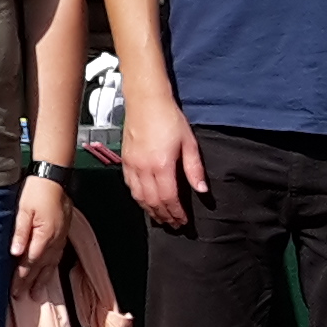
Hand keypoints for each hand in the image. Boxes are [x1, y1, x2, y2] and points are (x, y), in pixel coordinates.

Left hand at [11, 175, 70, 294]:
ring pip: (51, 263)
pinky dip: (52, 267)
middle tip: (21, 296)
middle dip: (30, 282)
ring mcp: (61, 236)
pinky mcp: (63, 232)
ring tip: (36, 293)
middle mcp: (54, 240)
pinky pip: (58, 255)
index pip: (30, 262)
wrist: (53, 177)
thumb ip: (20, 232)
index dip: (21, 278)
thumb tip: (15, 253)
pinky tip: (49, 272)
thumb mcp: (22, 210)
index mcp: (43, 235)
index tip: (14, 290)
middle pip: (40, 266)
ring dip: (43, 279)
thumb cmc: (35, 191)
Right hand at [121, 86, 204, 230]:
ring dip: (150, 210)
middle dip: (164, 216)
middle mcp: (144, 169)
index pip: (169, 198)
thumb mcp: (189, 142)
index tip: (183, 222)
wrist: (146, 101)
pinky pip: (130, 186)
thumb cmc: (169, 118)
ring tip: (161, 218)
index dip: (176, 213)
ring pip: (139, 197)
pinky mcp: (125, 161)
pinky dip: (138, 198)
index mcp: (162, 165)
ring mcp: (132, 165)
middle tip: (174, 225)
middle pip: (153, 202)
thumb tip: (202, 190)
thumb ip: (194, 169)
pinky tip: (145, 201)